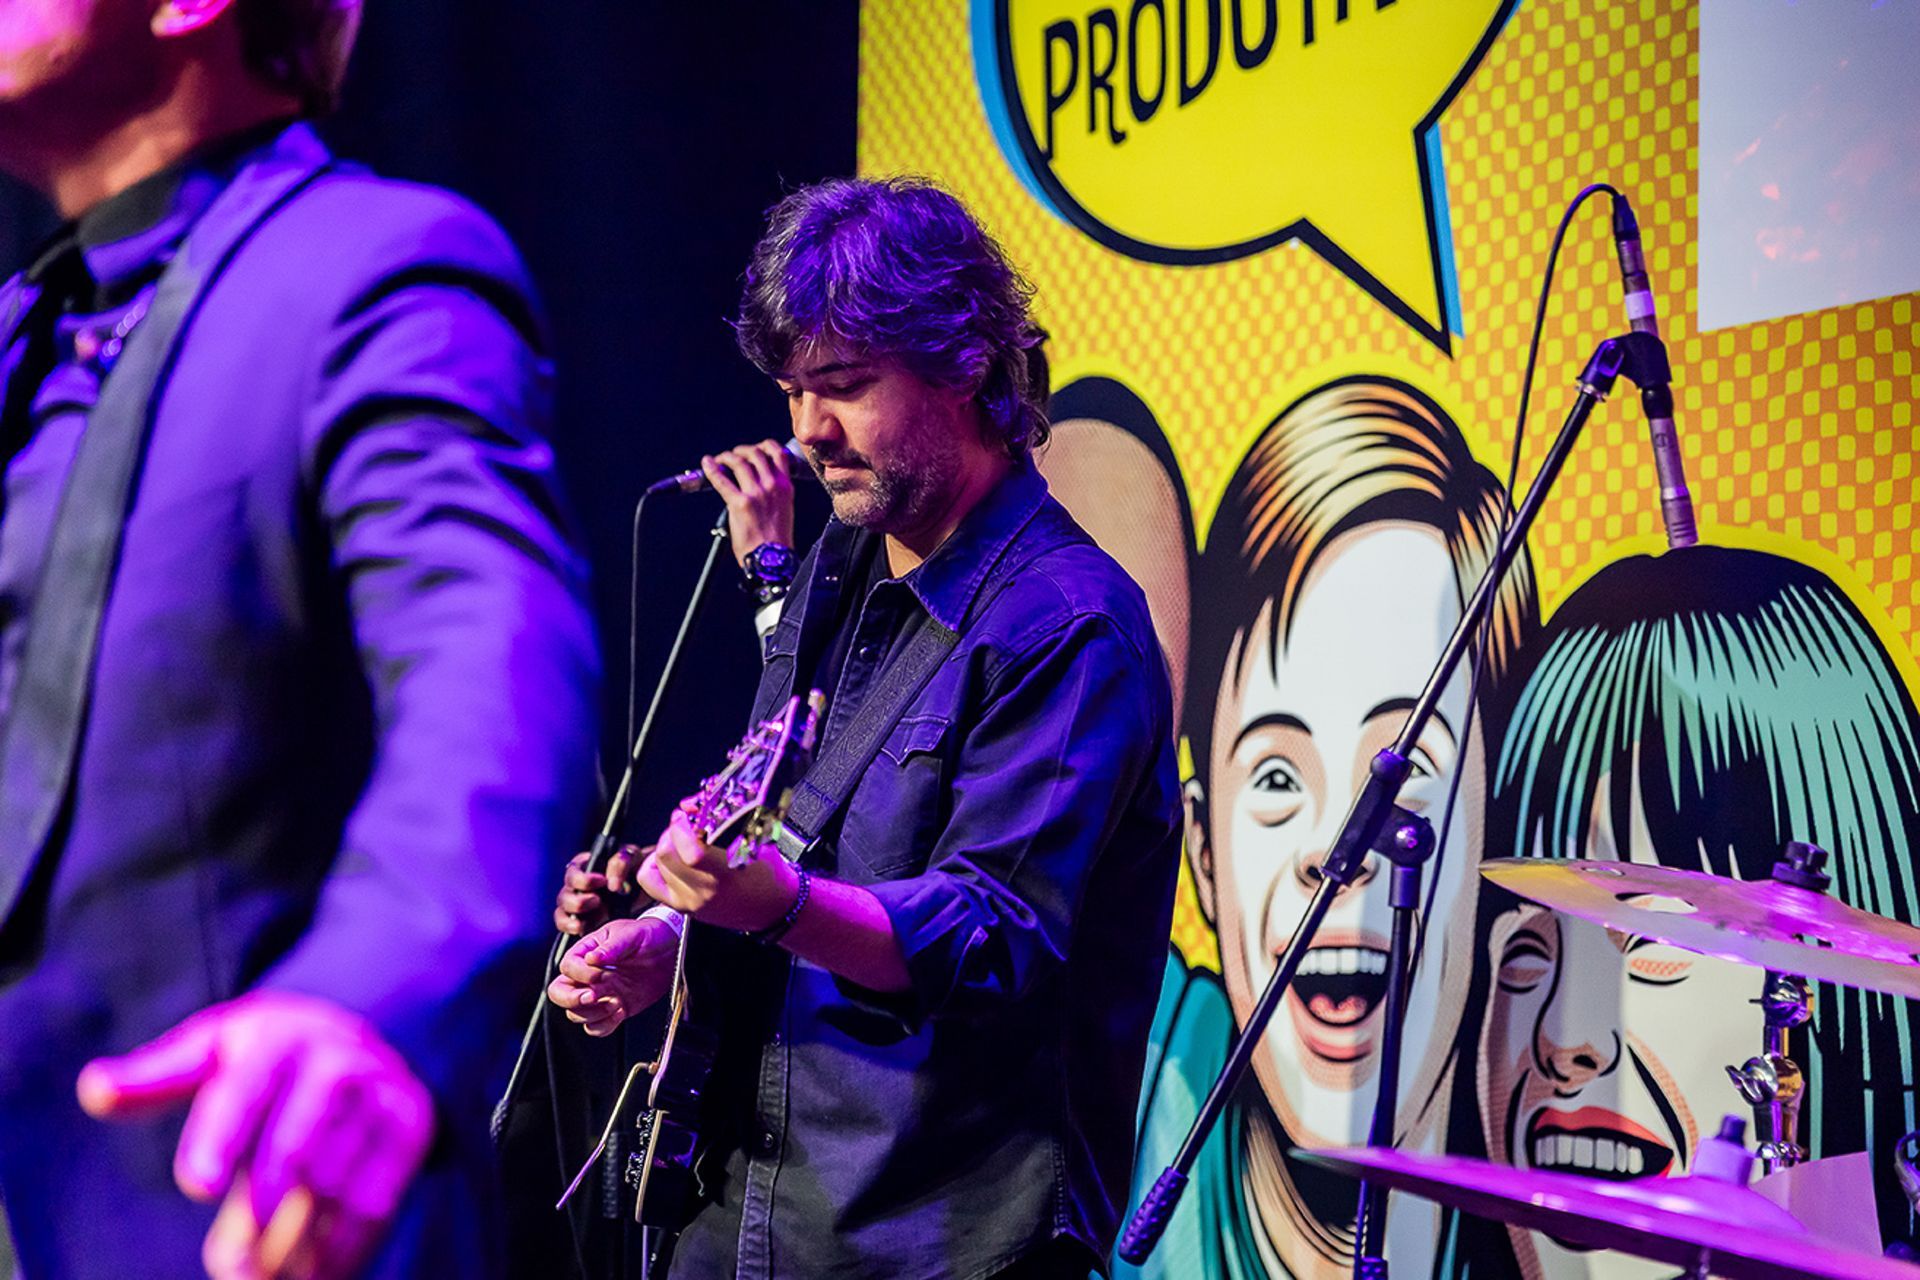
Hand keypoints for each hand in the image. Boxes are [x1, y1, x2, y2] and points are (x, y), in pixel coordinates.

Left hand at [76, 992, 433, 1279]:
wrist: (367, 1032)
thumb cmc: (268, 1054)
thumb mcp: (214, 1049)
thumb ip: (155, 1078)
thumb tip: (93, 1090)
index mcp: (280, 1039)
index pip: (246, 1091)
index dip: (221, 1138)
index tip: (198, 1186)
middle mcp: (339, 1063)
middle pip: (296, 1147)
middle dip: (261, 1211)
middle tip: (227, 1268)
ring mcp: (383, 1096)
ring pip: (337, 1183)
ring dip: (296, 1243)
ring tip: (258, 1279)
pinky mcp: (412, 1130)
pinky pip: (378, 1201)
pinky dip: (343, 1248)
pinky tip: (310, 1274)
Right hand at [546, 915, 680, 1035]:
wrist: (669, 951)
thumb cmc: (646, 936)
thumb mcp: (631, 934)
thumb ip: (612, 947)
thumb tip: (593, 958)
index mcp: (586, 952)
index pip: (567, 967)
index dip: (580, 974)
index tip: (600, 973)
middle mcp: (587, 976)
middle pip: (559, 994)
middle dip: (572, 999)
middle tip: (594, 996)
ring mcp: (599, 994)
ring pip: (575, 1014)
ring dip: (593, 1013)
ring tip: (615, 1001)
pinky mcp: (612, 1009)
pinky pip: (595, 1027)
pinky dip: (604, 1025)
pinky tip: (619, 1011)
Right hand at [552, 845, 645, 934]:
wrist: (645, 883)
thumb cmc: (634, 865)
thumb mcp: (631, 856)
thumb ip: (620, 862)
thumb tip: (612, 885)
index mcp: (584, 866)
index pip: (573, 872)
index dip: (583, 880)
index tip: (602, 881)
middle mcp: (576, 885)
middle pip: (564, 895)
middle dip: (577, 902)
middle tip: (597, 901)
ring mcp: (577, 903)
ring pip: (561, 912)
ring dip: (571, 917)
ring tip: (584, 921)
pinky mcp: (581, 919)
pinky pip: (566, 925)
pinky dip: (569, 927)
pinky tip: (581, 928)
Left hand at [636, 810, 798, 933]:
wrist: (772, 908)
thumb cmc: (769, 874)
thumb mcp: (758, 842)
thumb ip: (729, 821)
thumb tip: (698, 803)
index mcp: (725, 874)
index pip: (690, 850)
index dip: (682, 827)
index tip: (686, 814)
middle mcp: (703, 890)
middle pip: (666, 853)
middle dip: (673, 831)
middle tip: (686, 824)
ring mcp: (689, 900)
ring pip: (657, 864)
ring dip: (666, 845)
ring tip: (683, 840)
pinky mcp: (681, 907)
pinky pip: (650, 881)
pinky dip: (653, 865)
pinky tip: (669, 859)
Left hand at [701, 439, 794, 567]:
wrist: (773, 560)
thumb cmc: (776, 540)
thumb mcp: (784, 509)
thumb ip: (773, 492)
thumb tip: (755, 481)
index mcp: (786, 487)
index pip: (778, 453)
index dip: (764, 445)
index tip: (755, 448)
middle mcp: (773, 486)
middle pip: (756, 454)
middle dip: (741, 451)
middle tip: (732, 456)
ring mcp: (757, 493)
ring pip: (739, 462)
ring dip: (726, 457)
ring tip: (719, 460)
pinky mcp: (740, 503)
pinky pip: (722, 480)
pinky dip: (712, 469)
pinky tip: (706, 464)